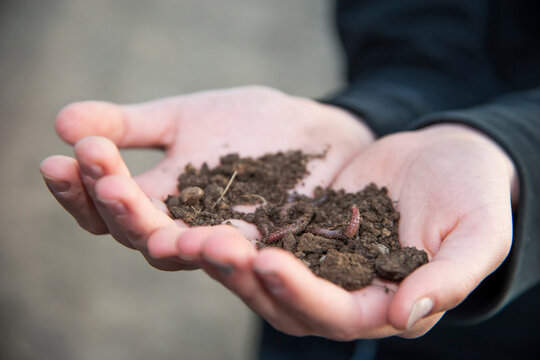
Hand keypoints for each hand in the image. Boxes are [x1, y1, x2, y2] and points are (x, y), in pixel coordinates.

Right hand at [40, 86, 374, 269]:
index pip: (107, 207)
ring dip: (166, 241)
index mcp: (160, 199)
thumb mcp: (185, 117)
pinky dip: (230, 255)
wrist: (316, 132)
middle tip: (101, 173)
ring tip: (159, 233)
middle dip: (117, 202)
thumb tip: (63, 123)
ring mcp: (226, 240)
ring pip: (185, 254)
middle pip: (138, 233)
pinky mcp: (269, 248)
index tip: (57, 160)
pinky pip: (246, 259)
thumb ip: (131, 125)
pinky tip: (228, 245)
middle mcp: (185, 227)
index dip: (79, 189)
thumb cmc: (249, 124)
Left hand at [192, 124, 516, 338]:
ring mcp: (314, 260)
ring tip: (190, 232)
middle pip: (283, 298)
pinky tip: (199, 208)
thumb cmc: (471, 195)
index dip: (300, 293)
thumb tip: (407, 315)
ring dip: (224, 256)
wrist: (445, 158)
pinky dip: (229, 225)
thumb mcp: (475, 235)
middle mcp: (340, 291)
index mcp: (382, 304)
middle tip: (207, 245)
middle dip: (244, 276)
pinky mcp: (297, 228)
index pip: (335, 314)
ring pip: (260, 269)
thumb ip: (448, 278)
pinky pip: (258, 231)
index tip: (268, 262)